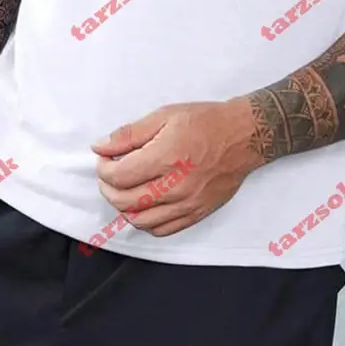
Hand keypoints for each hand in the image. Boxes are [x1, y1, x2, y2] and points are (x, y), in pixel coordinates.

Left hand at [92, 98, 263, 236]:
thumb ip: (130, 134)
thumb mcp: (165, 116)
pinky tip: (144, 205)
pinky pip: (162, 230)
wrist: (244, 136)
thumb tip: (100, 146)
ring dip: (124, 207)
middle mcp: (175, 186)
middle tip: (110, 174)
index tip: (105, 159)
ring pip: (140, 221)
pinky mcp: (197, 213)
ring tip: (125, 190)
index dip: (103, 169)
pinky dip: (145, 222)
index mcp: (165, 158)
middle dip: (108, 188)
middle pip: (124, 201)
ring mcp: (186, 203)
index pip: (118, 177)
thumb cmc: (205, 121)